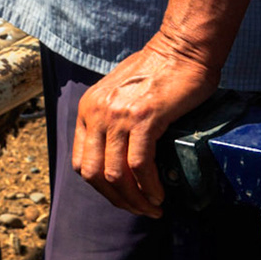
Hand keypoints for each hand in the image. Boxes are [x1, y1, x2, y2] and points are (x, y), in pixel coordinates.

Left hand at [73, 37, 223, 216]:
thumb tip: (121, 153)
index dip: (100, 187)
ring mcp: (118, 116)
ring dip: (134, 199)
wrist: (180, 49)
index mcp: (88, 109)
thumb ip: (114, 119)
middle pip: (92, 173)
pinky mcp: (144, 118)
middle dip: (115, 199)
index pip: (80, 161)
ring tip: (152, 209)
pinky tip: (159, 195)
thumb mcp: (121, 95)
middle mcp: (96, 113)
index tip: (122, 198)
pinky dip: (149, 187)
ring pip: (115, 174)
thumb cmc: (157, 72)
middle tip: (139, 210)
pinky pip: (140, 165)